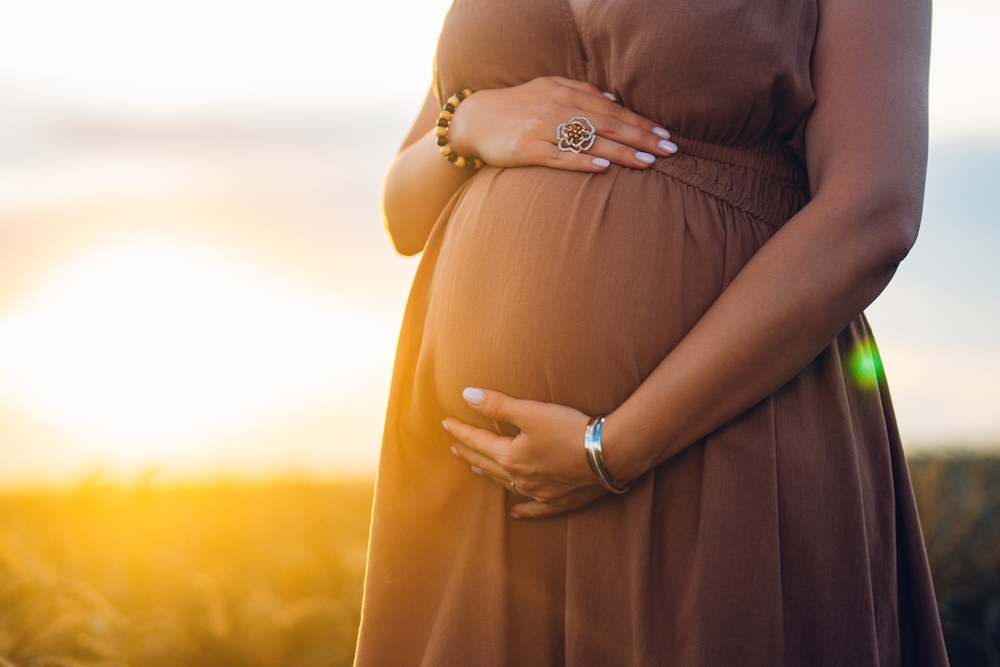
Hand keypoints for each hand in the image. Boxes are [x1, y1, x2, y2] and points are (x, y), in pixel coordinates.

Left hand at [443, 387, 609, 518]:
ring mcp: (539, 492)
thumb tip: (467, 395)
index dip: (461, 431)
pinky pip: (535, 508)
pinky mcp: (559, 500)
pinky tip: (515, 512)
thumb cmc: (568, 429)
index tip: (446, 423)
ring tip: (476, 469)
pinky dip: (523, 509)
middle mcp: (520, 479)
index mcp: (509, 457)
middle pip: (487, 464)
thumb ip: (497, 405)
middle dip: (470, 453)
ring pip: (506, 485)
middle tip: (455, 447)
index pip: (477, 442)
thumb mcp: (530, 412)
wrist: (609, 454)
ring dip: (489, 475)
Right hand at [448, 76, 676, 172]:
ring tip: (648, 161)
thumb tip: (613, 100)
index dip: (641, 122)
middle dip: (641, 137)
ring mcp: (542, 128)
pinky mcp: (527, 149)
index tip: (665, 134)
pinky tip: (603, 167)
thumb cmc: (517, 107)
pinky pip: (559, 156)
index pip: (613, 109)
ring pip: (589, 140)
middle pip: (608, 124)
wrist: (475, 119)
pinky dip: (582, 160)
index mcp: (566, 92)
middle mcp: (558, 107)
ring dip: (621, 151)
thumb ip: (580, 92)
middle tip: (669, 150)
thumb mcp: (548, 90)